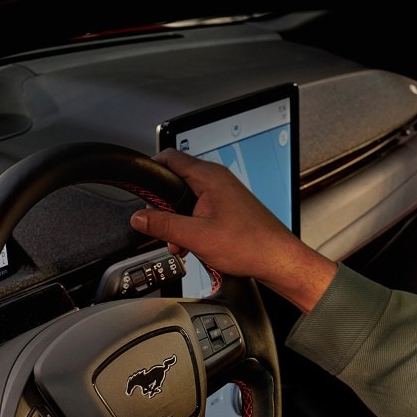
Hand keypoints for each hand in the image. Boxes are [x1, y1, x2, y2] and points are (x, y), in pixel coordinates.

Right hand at [131, 148, 336, 312]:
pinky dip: (192, 225)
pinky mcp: (227, 206)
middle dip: (164, 207)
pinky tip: (193, 245)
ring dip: (178, 221)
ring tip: (181, 244)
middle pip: (176, 181)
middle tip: (162, 228)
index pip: (169, 158)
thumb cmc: (249, 245)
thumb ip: (163, 225)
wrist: (277, 259)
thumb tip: (139, 218)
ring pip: (187, 199)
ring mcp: (223, 192)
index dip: (150, 171)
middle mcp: (217, 180)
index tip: (141, 190)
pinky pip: (200, 209)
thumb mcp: (196, 237)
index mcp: (209, 177)